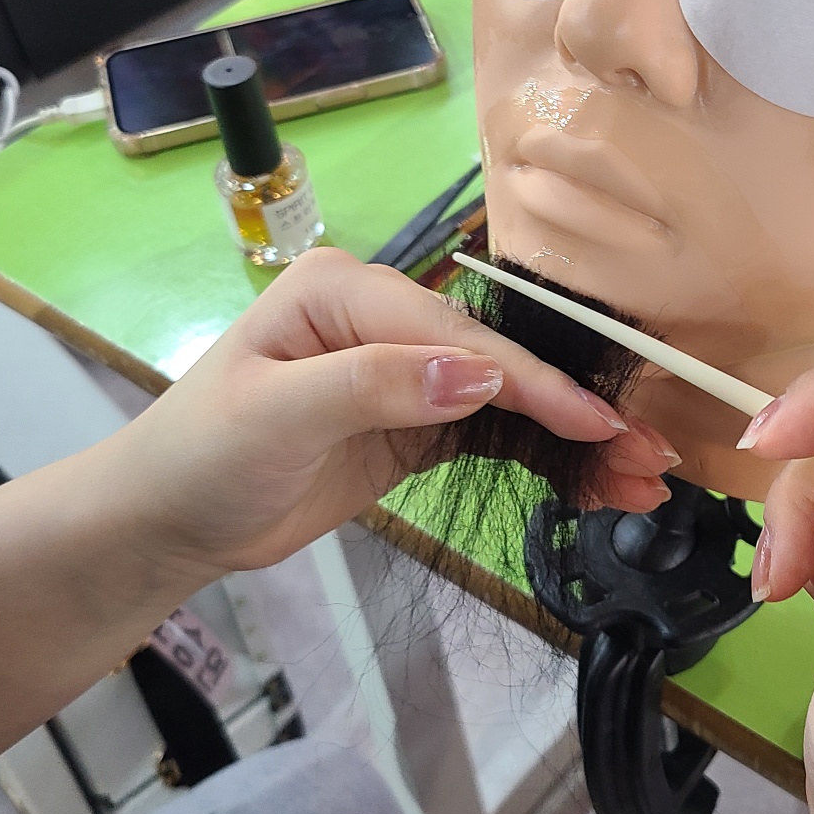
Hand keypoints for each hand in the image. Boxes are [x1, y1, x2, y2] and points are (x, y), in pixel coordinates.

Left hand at [107, 248, 676, 579]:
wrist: (166, 522)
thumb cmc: (201, 457)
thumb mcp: (275, 416)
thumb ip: (375, 386)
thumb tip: (476, 376)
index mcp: (349, 291)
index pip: (459, 334)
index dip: (531, 381)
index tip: (597, 423)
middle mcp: (387, 319)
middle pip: (500, 362)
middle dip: (574, 411)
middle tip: (647, 456)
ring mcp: (407, 370)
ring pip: (509, 401)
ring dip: (573, 441)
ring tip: (641, 478)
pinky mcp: (416, 421)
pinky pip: (492, 434)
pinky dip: (544, 457)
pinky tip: (594, 480)